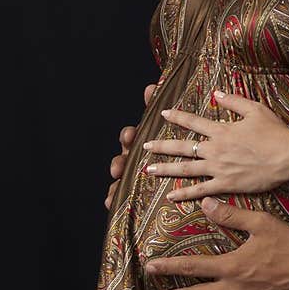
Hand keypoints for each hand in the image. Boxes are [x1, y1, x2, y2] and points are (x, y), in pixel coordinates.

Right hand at [105, 82, 156, 209]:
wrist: (179, 168)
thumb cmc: (167, 143)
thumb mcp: (166, 125)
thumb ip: (156, 107)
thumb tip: (152, 86)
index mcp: (140, 142)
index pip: (130, 137)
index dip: (128, 136)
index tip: (131, 137)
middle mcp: (132, 157)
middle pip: (121, 159)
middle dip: (118, 163)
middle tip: (119, 168)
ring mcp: (130, 173)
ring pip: (119, 179)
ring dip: (113, 184)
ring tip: (112, 195)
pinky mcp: (131, 189)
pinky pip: (120, 195)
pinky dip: (112, 198)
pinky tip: (109, 203)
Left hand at [143, 91, 288, 198]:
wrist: (286, 155)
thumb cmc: (275, 132)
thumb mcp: (255, 110)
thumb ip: (233, 101)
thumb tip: (216, 94)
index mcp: (221, 130)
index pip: (193, 122)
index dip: (177, 117)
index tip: (163, 114)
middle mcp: (215, 149)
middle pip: (182, 147)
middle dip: (161, 146)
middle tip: (144, 146)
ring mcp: (218, 168)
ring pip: (185, 169)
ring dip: (165, 169)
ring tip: (148, 169)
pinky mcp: (226, 184)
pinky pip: (200, 190)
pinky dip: (185, 193)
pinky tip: (171, 196)